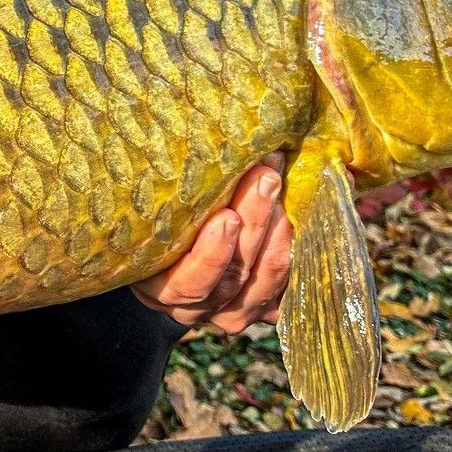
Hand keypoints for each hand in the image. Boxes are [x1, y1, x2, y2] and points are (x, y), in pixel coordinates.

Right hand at [131, 154, 291, 331]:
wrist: (171, 256)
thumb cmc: (156, 228)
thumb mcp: (152, 218)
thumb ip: (168, 199)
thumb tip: (193, 140)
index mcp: (163, 289)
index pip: (191, 282)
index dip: (212, 254)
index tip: (227, 216)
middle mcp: (198, 307)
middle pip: (234, 276)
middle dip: (254, 223)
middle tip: (266, 178)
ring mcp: (234, 311)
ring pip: (265, 283)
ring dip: (279, 236)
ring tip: (284, 195)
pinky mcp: (264, 307)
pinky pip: (286, 288)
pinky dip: (296, 255)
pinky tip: (299, 220)